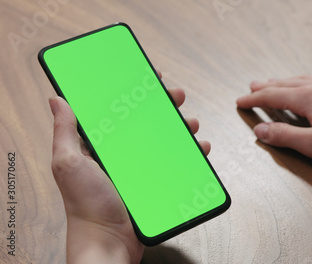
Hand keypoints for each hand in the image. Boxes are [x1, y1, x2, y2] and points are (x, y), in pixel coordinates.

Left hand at [49, 72, 209, 262]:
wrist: (110, 242)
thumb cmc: (86, 207)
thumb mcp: (68, 164)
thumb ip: (64, 132)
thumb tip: (58, 99)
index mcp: (101, 146)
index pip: (119, 110)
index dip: (134, 92)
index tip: (148, 78)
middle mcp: (122, 154)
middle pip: (147, 122)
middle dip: (164, 106)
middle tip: (177, 96)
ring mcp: (141, 168)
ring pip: (165, 140)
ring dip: (181, 128)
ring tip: (191, 123)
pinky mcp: (156, 182)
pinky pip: (177, 163)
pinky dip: (191, 154)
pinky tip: (200, 148)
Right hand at [237, 75, 311, 168]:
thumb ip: (285, 136)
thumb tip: (260, 131)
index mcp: (309, 97)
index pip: (273, 96)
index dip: (254, 100)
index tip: (239, 101)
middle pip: (285, 83)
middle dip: (266, 87)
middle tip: (251, 87)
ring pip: (301, 80)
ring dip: (283, 82)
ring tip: (272, 83)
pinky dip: (301, 82)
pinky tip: (305, 86)